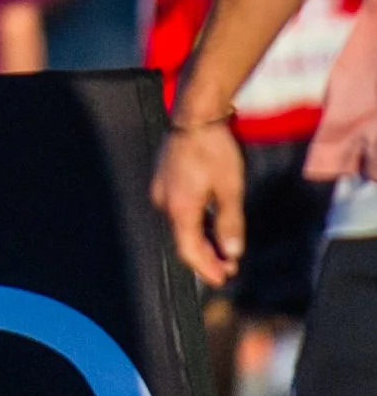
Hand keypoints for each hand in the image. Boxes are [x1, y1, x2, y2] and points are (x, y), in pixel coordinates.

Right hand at [150, 117, 245, 288]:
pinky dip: (195, 224)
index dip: (205, 268)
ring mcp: (162, 192)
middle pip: (183, 240)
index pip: (189, 249)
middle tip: (228, 269)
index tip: (223, 279)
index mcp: (179, 208)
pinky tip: (211, 227)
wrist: (195, 116)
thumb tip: (232, 252)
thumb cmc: (214, 150)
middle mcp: (164, 203)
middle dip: (206, 257)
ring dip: (202, 240)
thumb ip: (230, 223)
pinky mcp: (164, 182)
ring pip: (182, 226)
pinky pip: (179, 211)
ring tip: (224, 251)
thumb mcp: (230, 189)